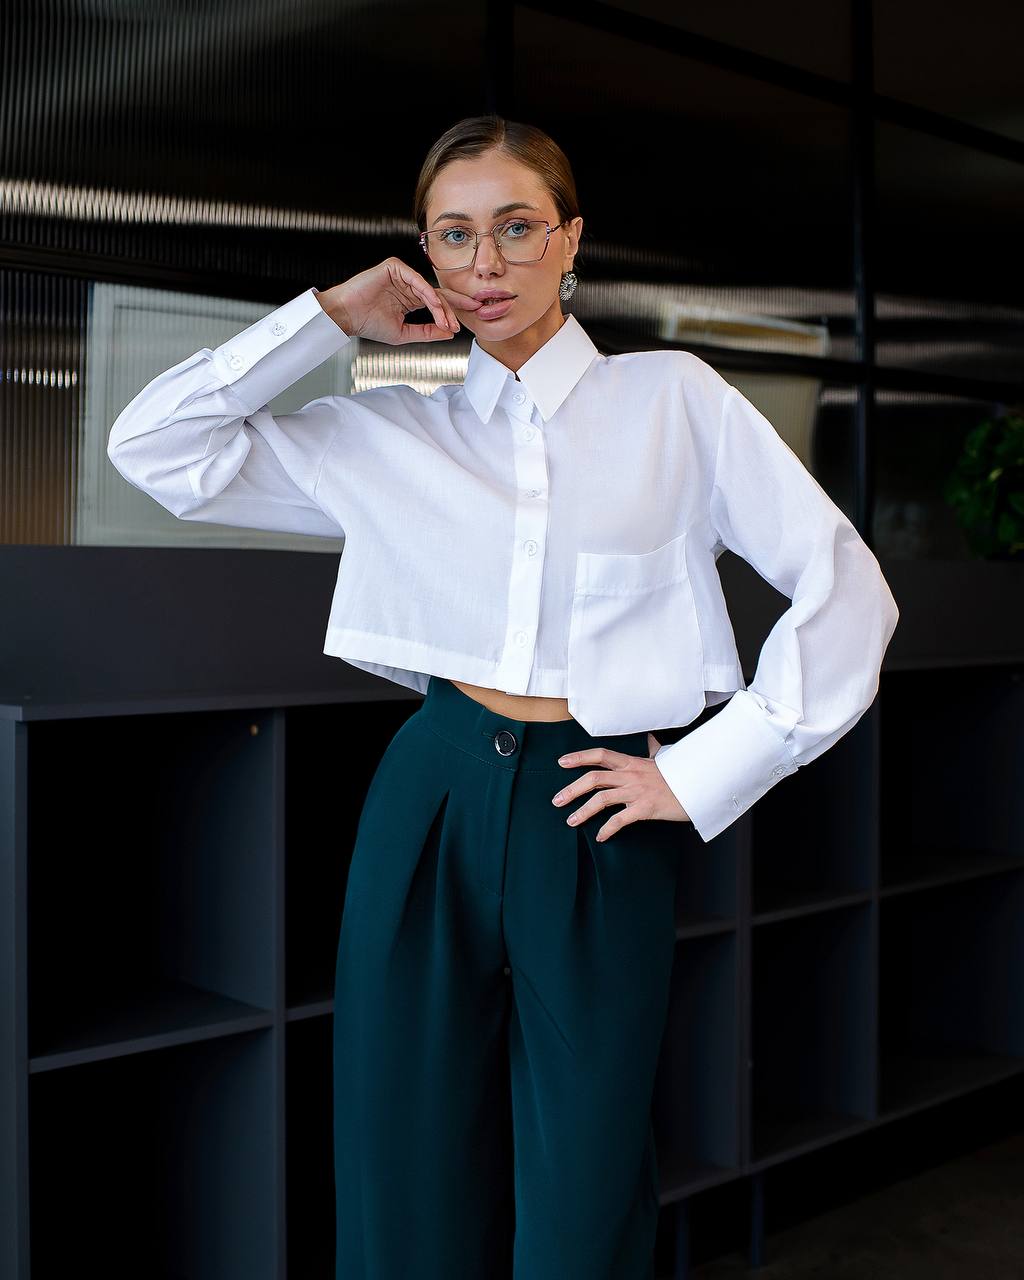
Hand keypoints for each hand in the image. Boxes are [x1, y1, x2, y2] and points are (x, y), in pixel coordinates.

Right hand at [314, 259, 481, 343]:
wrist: (346, 317)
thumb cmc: (368, 324)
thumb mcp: (404, 333)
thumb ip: (426, 333)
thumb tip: (449, 333)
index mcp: (410, 299)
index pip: (436, 303)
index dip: (451, 313)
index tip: (464, 325)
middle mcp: (408, 285)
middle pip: (438, 294)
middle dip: (456, 304)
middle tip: (474, 309)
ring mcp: (401, 275)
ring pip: (429, 289)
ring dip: (441, 307)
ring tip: (449, 321)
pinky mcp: (394, 267)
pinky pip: (417, 280)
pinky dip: (428, 294)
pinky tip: (436, 307)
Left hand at [551, 734, 691, 841]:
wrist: (699, 787)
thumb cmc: (681, 774)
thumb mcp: (664, 759)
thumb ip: (653, 749)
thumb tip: (651, 739)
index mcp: (632, 763)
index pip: (601, 755)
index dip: (579, 757)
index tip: (562, 762)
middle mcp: (631, 775)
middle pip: (593, 778)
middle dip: (572, 789)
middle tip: (557, 800)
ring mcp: (637, 792)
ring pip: (601, 799)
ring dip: (583, 811)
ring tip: (571, 821)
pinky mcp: (644, 808)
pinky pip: (620, 819)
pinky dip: (608, 829)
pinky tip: (601, 836)